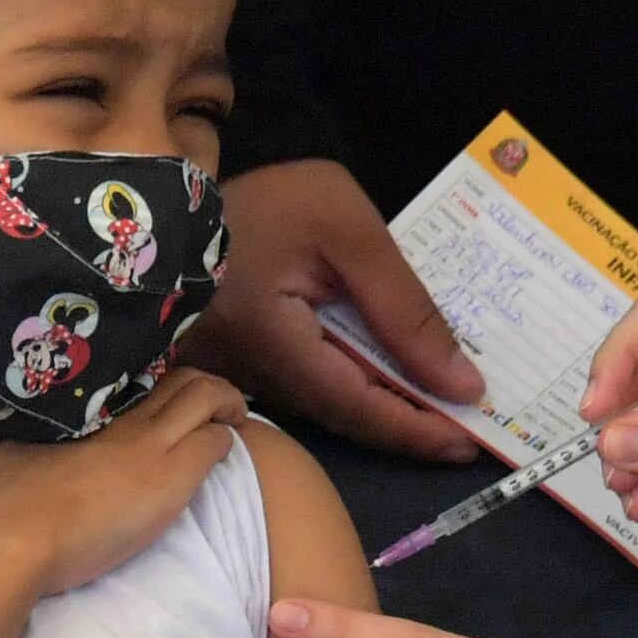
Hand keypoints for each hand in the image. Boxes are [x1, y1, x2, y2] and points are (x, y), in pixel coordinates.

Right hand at [0, 369, 250, 596]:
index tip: (172, 399)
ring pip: (210, 399)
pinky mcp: (173, 479)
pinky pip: (217, 443)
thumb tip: (26, 430)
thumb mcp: (12, 451)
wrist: (19, 538)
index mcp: (92, 407)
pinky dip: (224, 444)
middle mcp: (129, 418)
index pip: (147, 376)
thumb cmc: (8, 501)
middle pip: (187, 378)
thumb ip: (35, 435)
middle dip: (211, 388)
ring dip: (227, 409)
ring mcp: (154, 444)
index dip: (168, 383)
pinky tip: (219, 459)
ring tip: (230, 425)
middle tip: (218, 409)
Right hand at [189, 161, 483, 461]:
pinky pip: (308, 380)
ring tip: (441, 400)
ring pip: (327, 404)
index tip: (471, 442)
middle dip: (411, 427)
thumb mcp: (346, 232)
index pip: (363, 410)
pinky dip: (355, 381)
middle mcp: (258, 377)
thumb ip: (404, 305)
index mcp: (282, 350)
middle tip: (469, 430)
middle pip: (347, 418)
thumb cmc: (260, 205)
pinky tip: (388, 370)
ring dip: (385, 406)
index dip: (420, 431)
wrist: (166, 194)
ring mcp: (245, 370)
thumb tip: (458, 379)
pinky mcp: (242, 355)